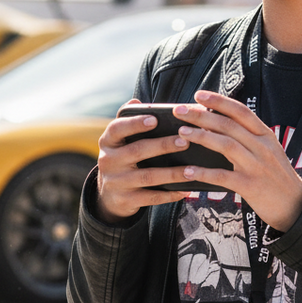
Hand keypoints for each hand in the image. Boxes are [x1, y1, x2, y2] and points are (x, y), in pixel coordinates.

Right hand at [95, 99, 196, 223]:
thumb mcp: (120, 141)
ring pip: (148, 177)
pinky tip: (185, 190)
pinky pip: (151, 197)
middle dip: (162, 146)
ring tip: (193, 170)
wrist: (109, 195)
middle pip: (137, 151)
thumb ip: (130, 122)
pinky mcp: (125, 200)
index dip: (135, 123)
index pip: (117, 129)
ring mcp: (116, 182)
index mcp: (108, 141)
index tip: (154, 119)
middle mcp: (108, 161)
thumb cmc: (123, 159)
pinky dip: (169, 194)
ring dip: (172, 173)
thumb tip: (136, 102)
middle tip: (185, 141)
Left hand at [165, 90, 301, 231]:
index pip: (240, 111)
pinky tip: (188, 171)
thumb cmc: (275, 176)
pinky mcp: (250, 186)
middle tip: (179, 111)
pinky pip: (222, 176)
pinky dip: (203, 172)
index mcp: (265, 135)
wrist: (295, 206)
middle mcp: (262, 147)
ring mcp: (256, 166)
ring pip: (226, 145)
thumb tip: (214, 124)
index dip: (219, 101)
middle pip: (228, 125)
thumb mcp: (267, 150)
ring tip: (181, 132)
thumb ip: (246, 137)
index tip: (199, 94)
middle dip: (201, 115)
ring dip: (201, 137)